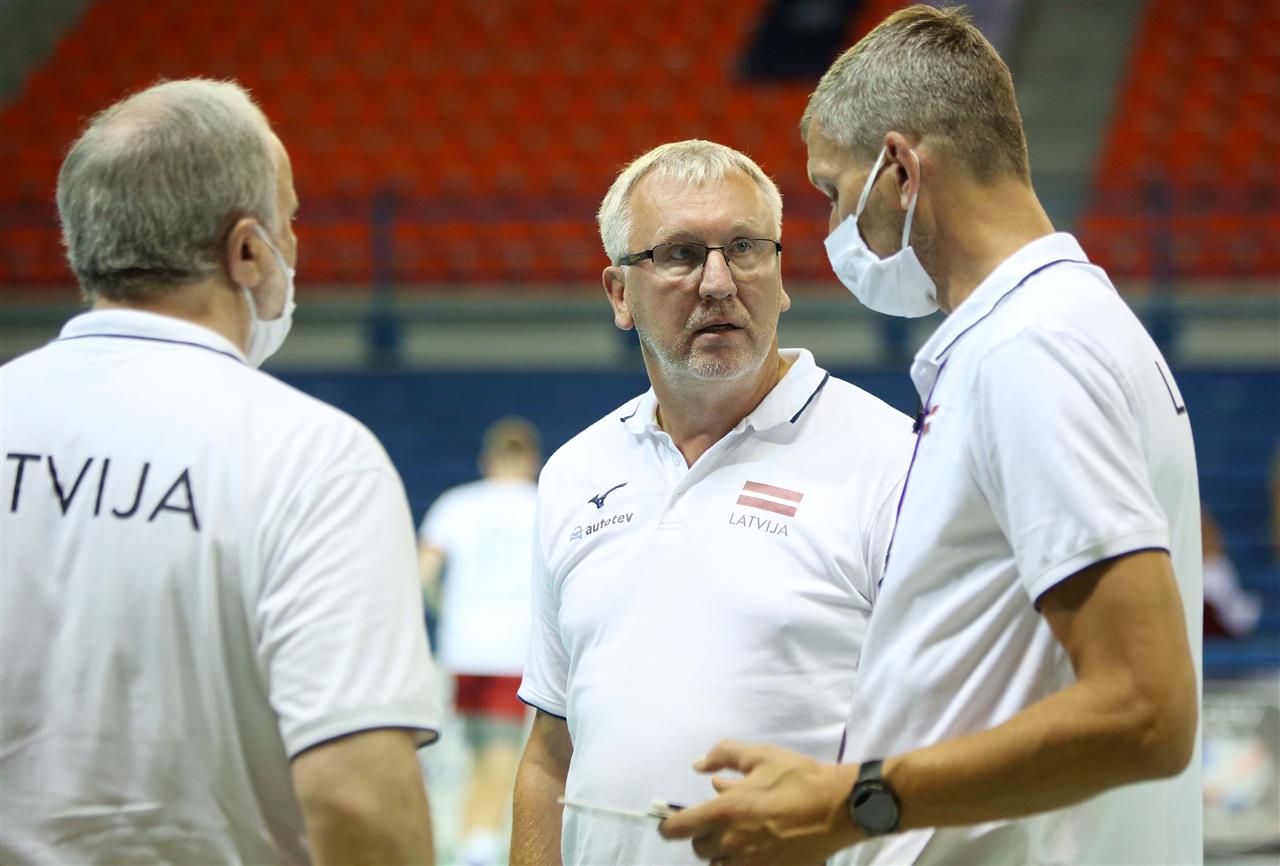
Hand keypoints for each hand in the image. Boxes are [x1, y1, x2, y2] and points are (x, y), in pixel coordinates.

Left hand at [659, 741, 862, 865]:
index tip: (669, 824)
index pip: (679, 828)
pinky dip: (740, 863)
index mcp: (725, 812)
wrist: (837, 807)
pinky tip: (754, 848)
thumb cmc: (797, 778)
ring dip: (721, 852)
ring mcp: (752, 863)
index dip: (668, 827)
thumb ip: (723, 756)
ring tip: (737, 835)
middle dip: (702, 834)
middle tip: (718, 820)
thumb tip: (699, 766)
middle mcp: (733, 842)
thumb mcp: (759, 756)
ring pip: (718, 864)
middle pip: (698, 848)